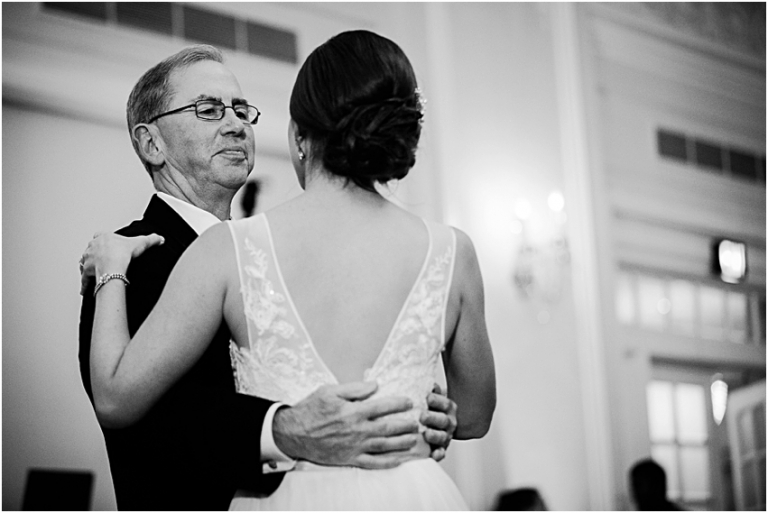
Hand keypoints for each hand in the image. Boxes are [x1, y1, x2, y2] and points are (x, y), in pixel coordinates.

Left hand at [79, 232, 164, 294]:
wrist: (113, 265)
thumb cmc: (122, 253)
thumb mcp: (141, 243)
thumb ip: (151, 240)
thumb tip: (160, 239)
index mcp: (103, 237)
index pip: (100, 235)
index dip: (103, 240)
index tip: (108, 245)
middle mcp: (92, 247)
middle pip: (91, 249)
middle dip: (95, 254)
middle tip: (104, 260)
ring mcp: (87, 260)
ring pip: (84, 263)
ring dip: (88, 267)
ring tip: (96, 272)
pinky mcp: (86, 272)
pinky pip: (84, 279)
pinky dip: (85, 285)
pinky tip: (86, 290)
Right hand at [273, 381, 422, 469]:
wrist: (293, 433)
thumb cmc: (311, 409)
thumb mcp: (330, 391)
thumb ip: (354, 388)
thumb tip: (375, 384)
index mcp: (353, 411)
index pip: (382, 406)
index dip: (398, 404)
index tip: (409, 401)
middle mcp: (357, 430)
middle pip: (388, 428)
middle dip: (405, 425)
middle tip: (417, 422)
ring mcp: (355, 447)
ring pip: (385, 446)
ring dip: (402, 443)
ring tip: (413, 439)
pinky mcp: (350, 459)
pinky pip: (373, 463)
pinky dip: (388, 462)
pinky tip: (399, 460)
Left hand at [421, 383, 456, 461]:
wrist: (437, 422)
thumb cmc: (431, 407)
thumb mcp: (432, 396)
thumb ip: (431, 390)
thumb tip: (430, 382)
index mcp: (448, 407)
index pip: (445, 403)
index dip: (437, 400)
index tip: (428, 398)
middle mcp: (449, 421)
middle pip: (443, 420)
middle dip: (433, 418)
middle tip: (422, 416)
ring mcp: (446, 435)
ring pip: (443, 437)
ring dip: (435, 436)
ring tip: (426, 434)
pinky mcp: (441, 448)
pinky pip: (442, 453)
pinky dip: (438, 454)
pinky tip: (433, 455)